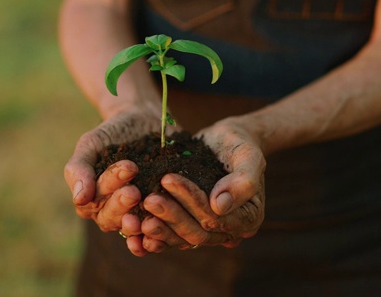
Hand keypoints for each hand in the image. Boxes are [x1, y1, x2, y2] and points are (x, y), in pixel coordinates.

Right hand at [64, 106, 161, 232]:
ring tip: (148, 207)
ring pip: (131, 227)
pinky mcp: (158, 215)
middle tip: (135, 191)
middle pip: (110, 218)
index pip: (94, 200)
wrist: (144, 122)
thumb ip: (79, 168)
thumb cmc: (113, 132)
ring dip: (137, 223)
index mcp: (91, 198)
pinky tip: (164, 225)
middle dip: (122, 205)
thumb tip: (79, 199)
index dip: (110, 186)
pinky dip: (158, 233)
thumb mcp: (92, 143)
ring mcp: (134, 214)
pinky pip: (155, 231)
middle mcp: (111, 211)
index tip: (128, 168)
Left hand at [128, 117, 265, 252]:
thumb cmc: (240, 144)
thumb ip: (242, 181)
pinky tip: (132, 228)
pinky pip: (170, 236)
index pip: (216, 218)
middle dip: (171, 216)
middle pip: (197, 233)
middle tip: (148, 199)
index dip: (191, 201)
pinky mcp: (189, 224)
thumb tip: (219, 206)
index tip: (167, 180)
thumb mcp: (248, 156)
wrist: (225, 141)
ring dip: (157, 230)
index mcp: (248, 218)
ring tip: (134, 217)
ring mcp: (207, 230)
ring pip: (181, 238)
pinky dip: (152, 235)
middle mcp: (228, 231)